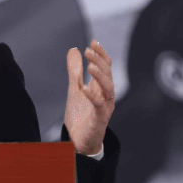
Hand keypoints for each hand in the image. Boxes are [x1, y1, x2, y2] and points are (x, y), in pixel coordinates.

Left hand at [64, 40, 114, 155]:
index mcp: (101, 87)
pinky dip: (93, 96)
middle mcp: (106, 95)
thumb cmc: (80, 115)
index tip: (92, 41)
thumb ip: (74, 71)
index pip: (106, 66)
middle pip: (108, 74)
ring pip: (109, 88)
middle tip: (88, 50)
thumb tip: (74, 49)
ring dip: (100, 76)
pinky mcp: (100, 119)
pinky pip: (100, 106)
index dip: (101, 54)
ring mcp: (105, 107)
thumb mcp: (74, 89)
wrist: (78, 141)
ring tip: (90, 66)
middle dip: (99, 61)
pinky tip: (85, 88)